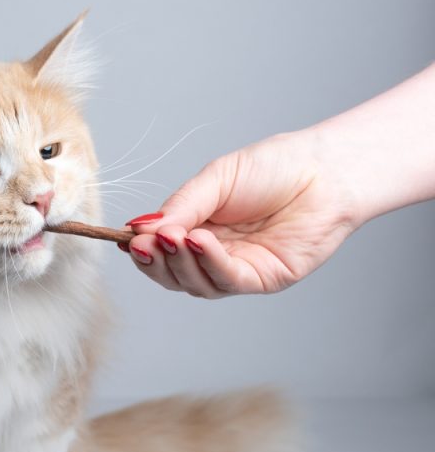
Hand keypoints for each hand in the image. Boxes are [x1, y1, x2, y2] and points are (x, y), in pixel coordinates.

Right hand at [123, 129, 360, 296]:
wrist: (325, 170)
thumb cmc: (275, 168)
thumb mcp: (216, 179)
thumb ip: (181, 205)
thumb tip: (140, 227)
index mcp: (198, 229)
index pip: (160, 250)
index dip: (141, 249)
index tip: (126, 239)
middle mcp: (214, 254)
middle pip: (171, 275)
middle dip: (153, 262)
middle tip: (143, 244)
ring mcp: (236, 270)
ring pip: (194, 283)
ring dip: (178, 263)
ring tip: (172, 238)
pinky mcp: (261, 279)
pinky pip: (226, 280)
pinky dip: (208, 263)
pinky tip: (200, 242)